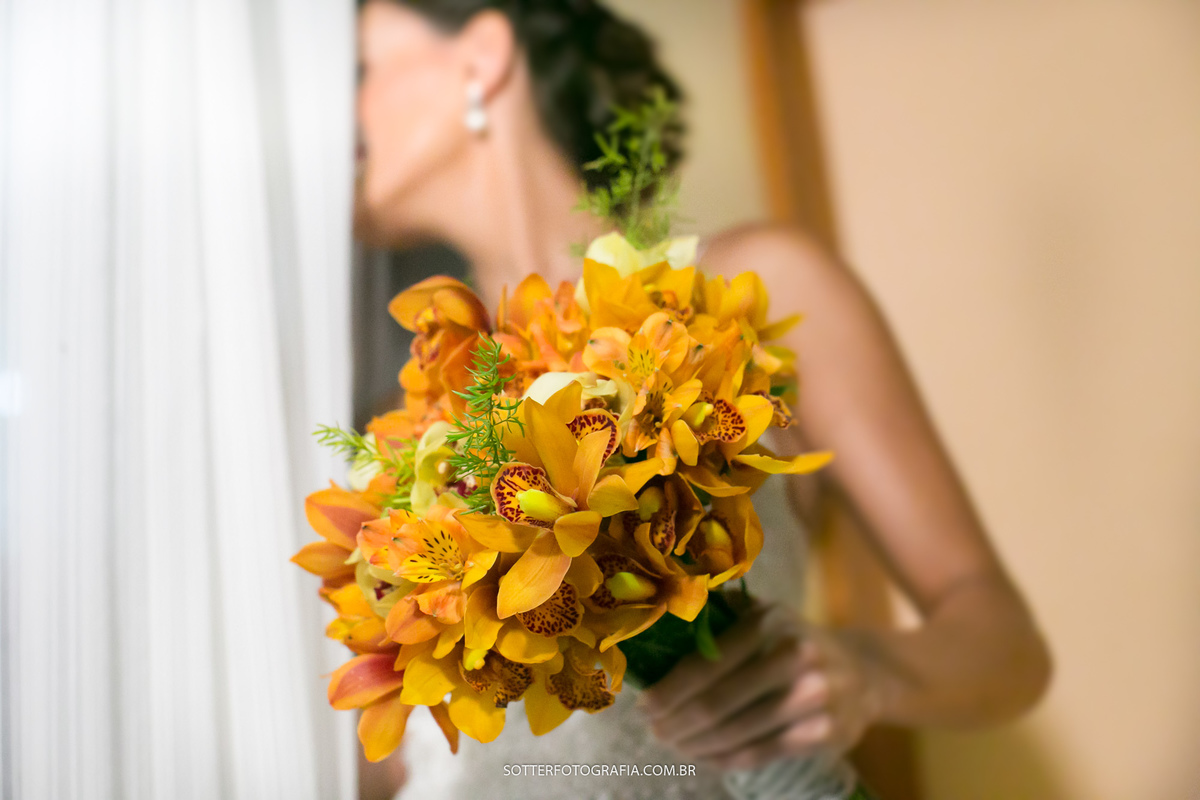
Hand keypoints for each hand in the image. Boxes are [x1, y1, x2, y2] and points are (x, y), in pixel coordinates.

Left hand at [638, 603, 884, 771]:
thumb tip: (661, 616)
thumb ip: (718, 613)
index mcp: (769, 623)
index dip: (670, 689)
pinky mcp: (823, 734)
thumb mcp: (765, 614)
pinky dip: (725, 758)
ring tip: (675, 745)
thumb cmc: (795, 640)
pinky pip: (760, 752)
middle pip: (716, 703)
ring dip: (696, 744)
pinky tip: (705, 756)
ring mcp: (812, 699)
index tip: (645, 705)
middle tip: (655, 730)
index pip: (707, 663)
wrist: (865, 673)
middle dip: (676, 722)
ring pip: (736, 733)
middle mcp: (793, 658)